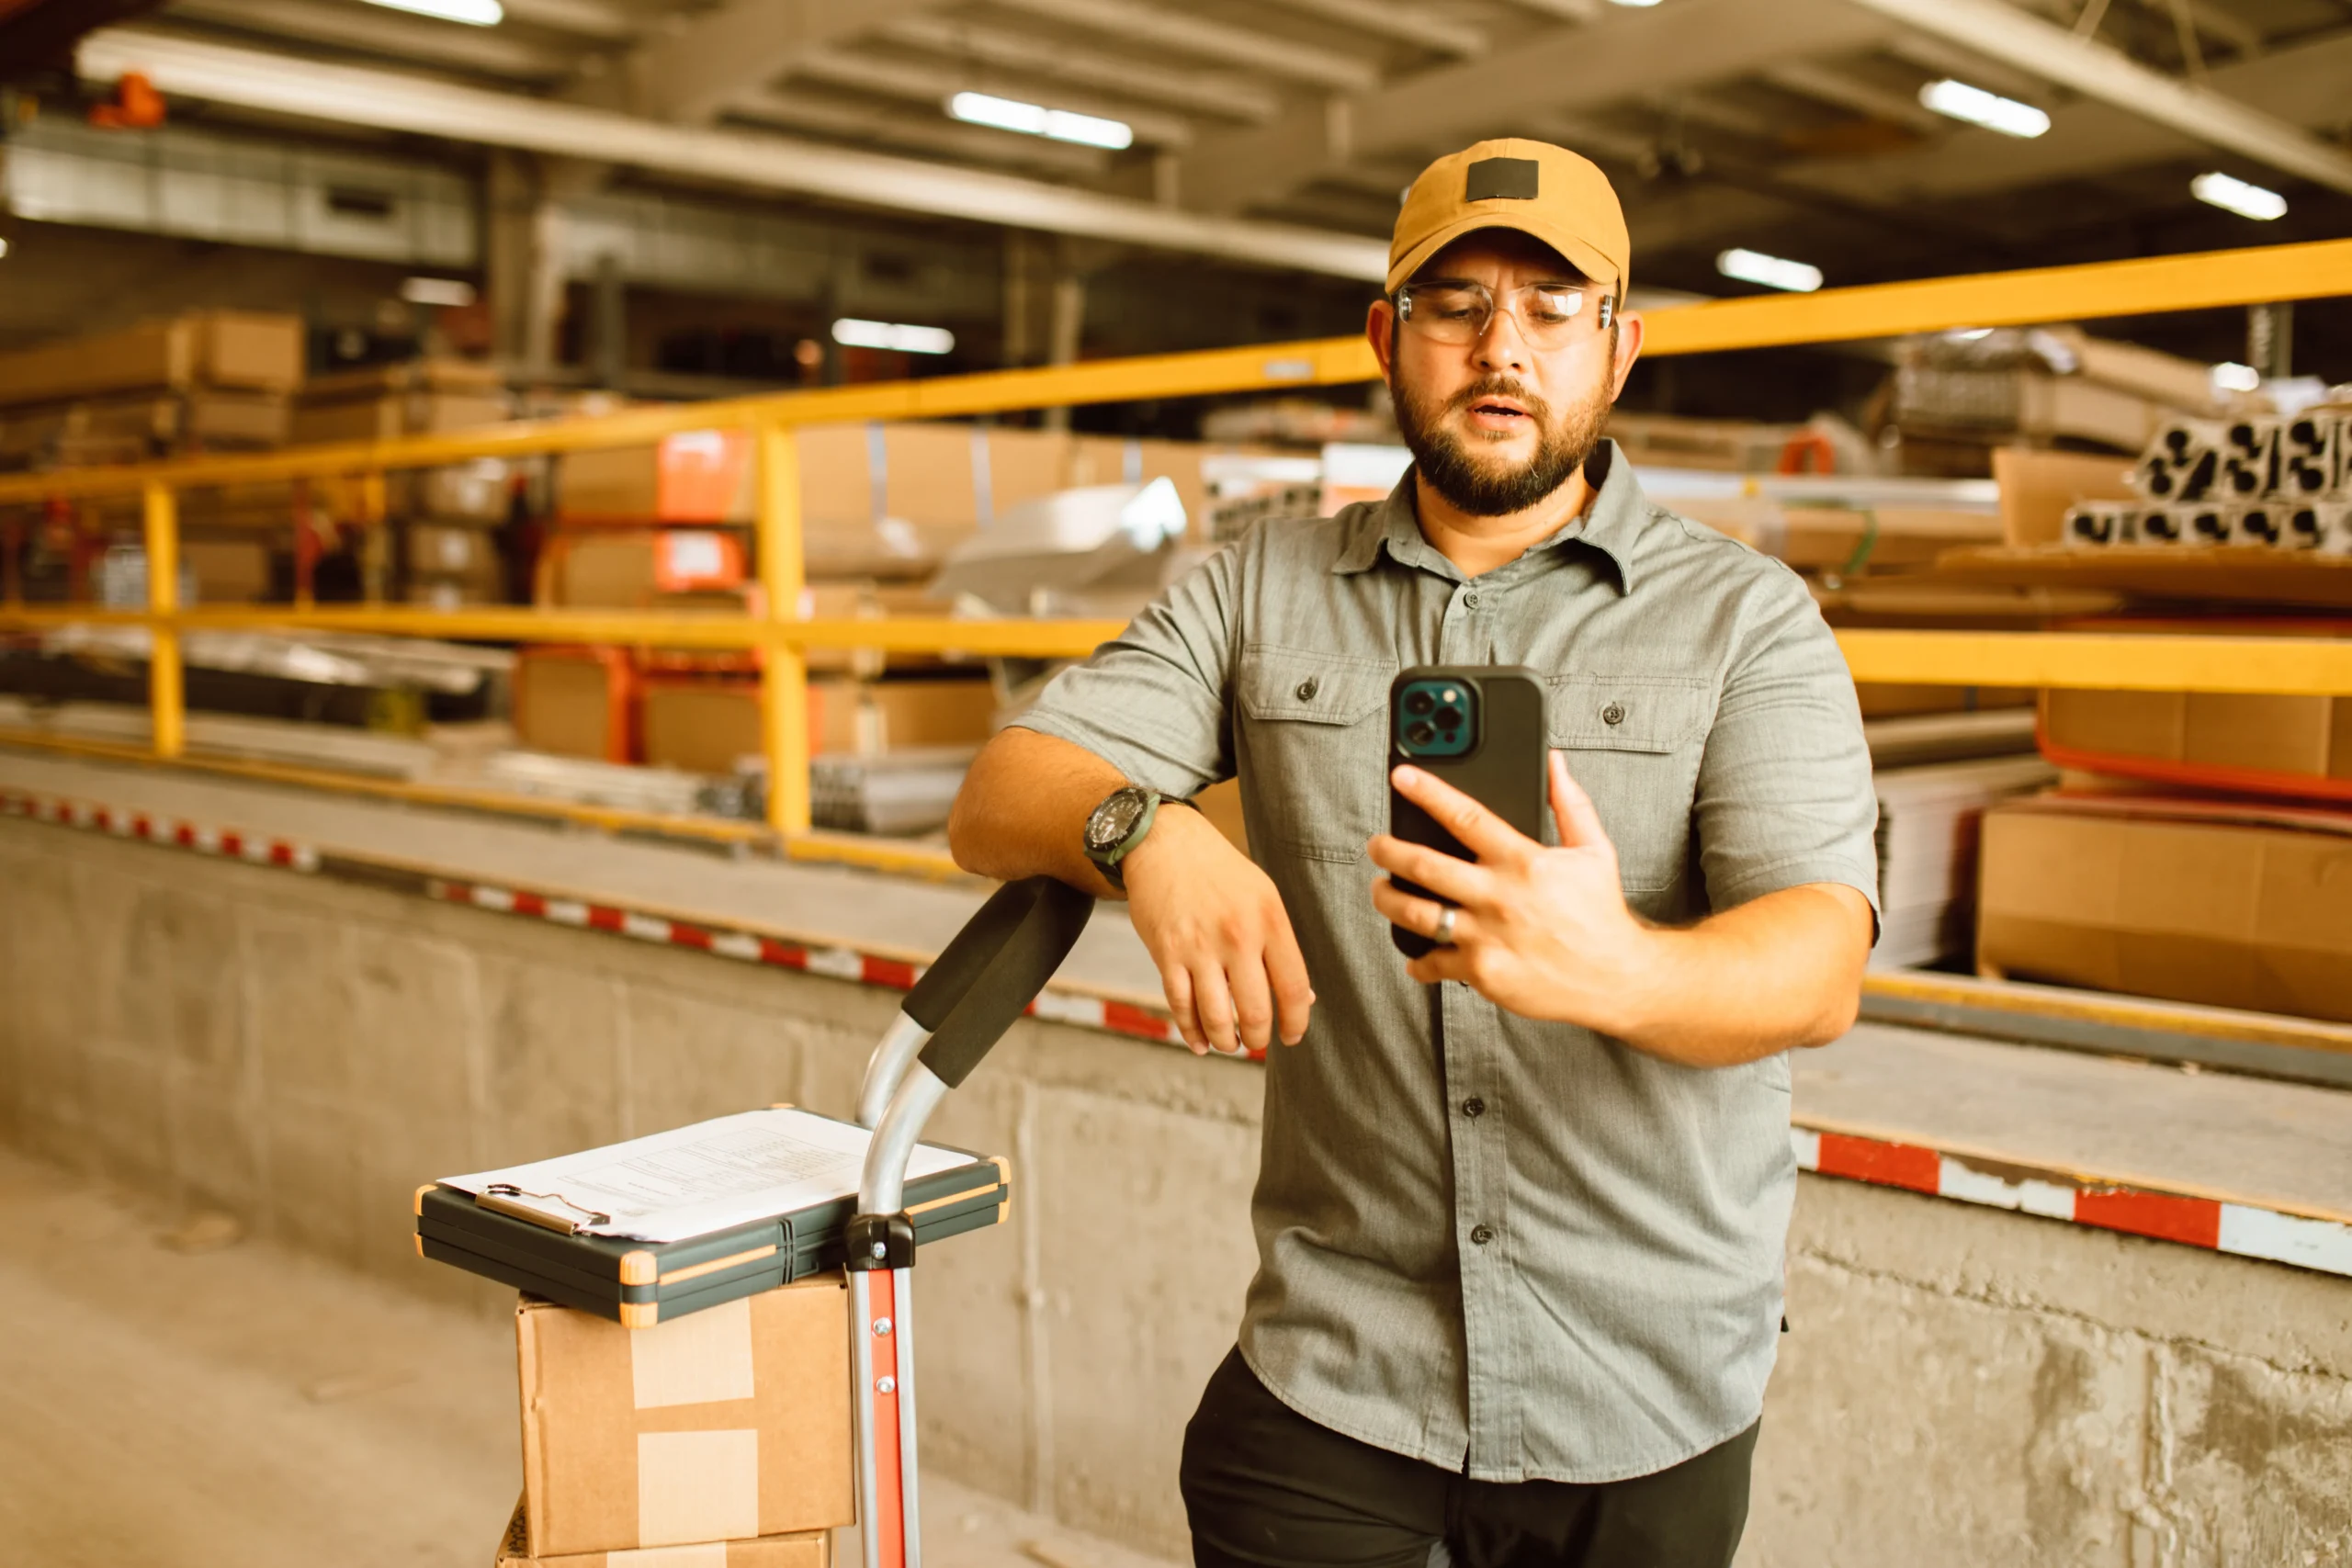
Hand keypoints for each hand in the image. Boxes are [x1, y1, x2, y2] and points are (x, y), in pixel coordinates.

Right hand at [1124, 804, 1314, 1056]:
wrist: (1165, 843)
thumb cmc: (1219, 871)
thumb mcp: (1263, 896)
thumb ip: (1281, 945)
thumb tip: (1305, 997)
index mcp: (1269, 920)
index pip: (1294, 987)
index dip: (1296, 1021)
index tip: (1292, 1036)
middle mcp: (1237, 935)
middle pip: (1256, 1010)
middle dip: (1258, 1038)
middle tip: (1256, 1042)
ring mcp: (1200, 947)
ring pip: (1216, 1016)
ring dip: (1226, 1041)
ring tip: (1230, 1043)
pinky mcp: (1167, 954)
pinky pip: (1181, 1006)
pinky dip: (1192, 1032)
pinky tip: (1200, 1042)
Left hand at [1368, 752, 1658, 1031]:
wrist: (1617, 978)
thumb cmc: (1602, 916)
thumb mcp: (1594, 851)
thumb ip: (1569, 805)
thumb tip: (1554, 763)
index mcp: (1523, 861)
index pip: (1465, 816)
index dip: (1428, 793)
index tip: (1402, 777)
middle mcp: (1498, 896)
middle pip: (1424, 864)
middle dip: (1389, 850)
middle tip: (1377, 845)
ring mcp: (1486, 936)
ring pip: (1415, 912)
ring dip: (1387, 898)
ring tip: (1380, 890)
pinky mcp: (1482, 972)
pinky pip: (1434, 962)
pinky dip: (1419, 960)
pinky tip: (1416, 954)